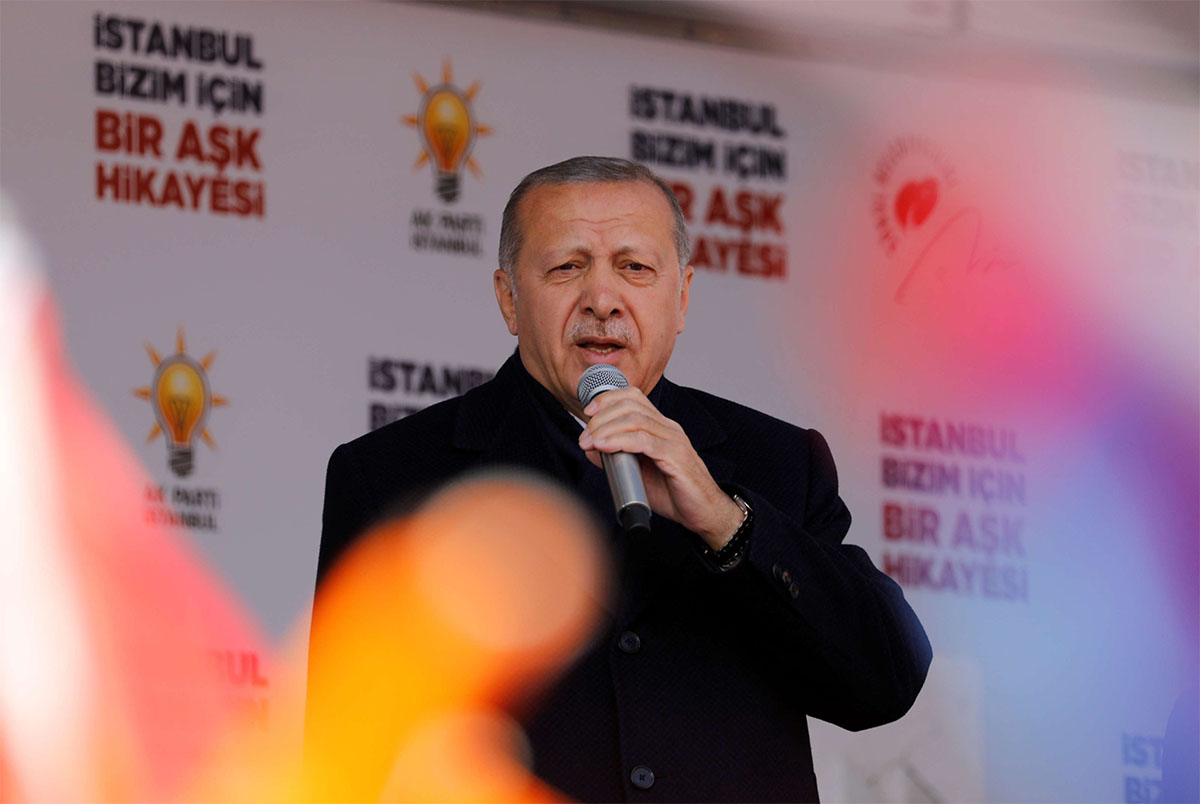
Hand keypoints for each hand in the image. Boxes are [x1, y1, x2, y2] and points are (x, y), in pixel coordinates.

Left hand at [578, 387, 741, 548]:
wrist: (703, 513)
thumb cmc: (673, 493)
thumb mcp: (638, 473)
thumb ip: (616, 458)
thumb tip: (591, 448)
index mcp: (660, 427)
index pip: (634, 397)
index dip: (608, 399)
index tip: (588, 413)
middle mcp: (668, 428)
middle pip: (631, 405)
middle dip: (601, 417)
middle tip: (584, 436)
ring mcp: (674, 441)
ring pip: (636, 419)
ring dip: (606, 429)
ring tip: (590, 442)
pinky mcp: (676, 457)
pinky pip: (645, 441)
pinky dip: (620, 440)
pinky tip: (605, 446)